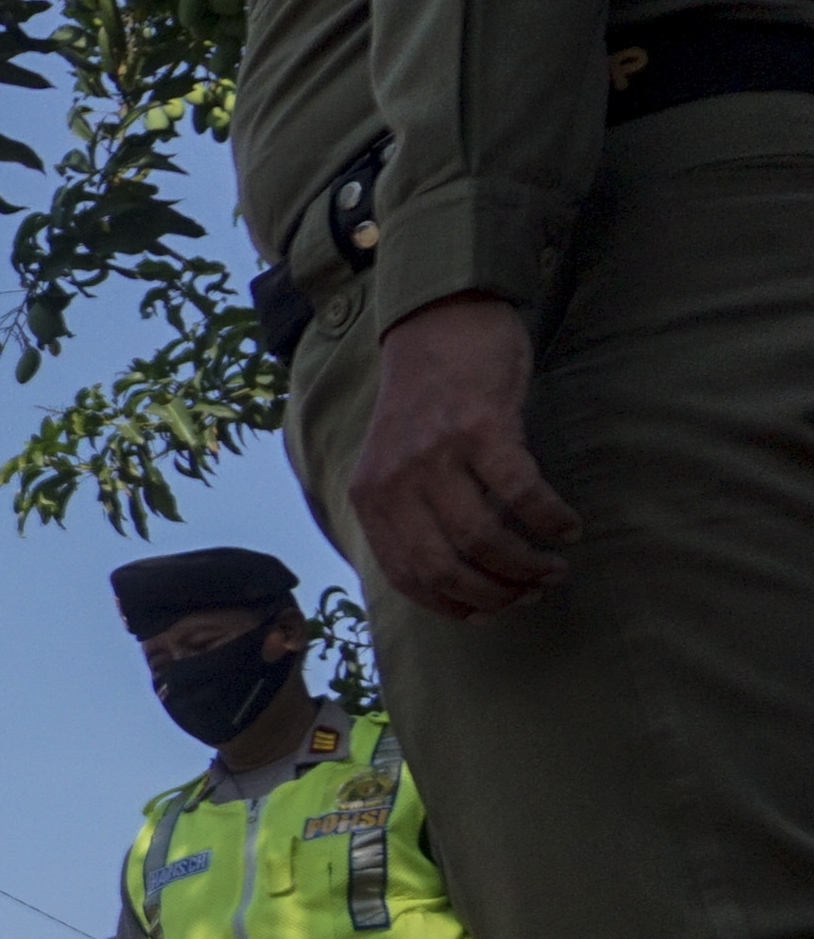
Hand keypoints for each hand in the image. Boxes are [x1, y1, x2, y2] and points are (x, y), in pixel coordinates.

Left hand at [348, 293, 579, 619]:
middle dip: (495, 593)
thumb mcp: (394, 462)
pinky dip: (547, 517)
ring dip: (526, 564)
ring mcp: (436, 453)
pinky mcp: (480, 427)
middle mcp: (396, 479)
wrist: (437, 322)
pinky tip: (567, 526)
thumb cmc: (427, 401)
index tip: (488, 616)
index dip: (451, 604)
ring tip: (554, 568)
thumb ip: (407, 511)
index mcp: (372, 496)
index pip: (406, 574)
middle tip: (532, 594)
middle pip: (446, 564)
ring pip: (482, 536)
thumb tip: (447, 576)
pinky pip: (519, 490)